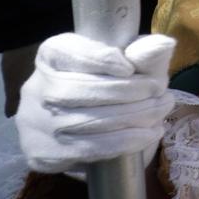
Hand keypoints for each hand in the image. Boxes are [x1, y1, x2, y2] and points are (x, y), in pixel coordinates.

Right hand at [17, 33, 177, 174]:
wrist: (89, 129)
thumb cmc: (114, 85)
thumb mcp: (130, 63)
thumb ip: (145, 53)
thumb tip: (163, 45)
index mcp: (51, 56)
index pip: (65, 52)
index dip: (97, 59)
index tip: (129, 68)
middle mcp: (36, 88)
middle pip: (77, 90)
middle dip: (127, 91)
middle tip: (160, 92)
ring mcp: (35, 124)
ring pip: (85, 122)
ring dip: (133, 117)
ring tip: (161, 110)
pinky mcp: (44, 153)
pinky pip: (88, 149)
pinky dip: (125, 141)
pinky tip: (149, 133)